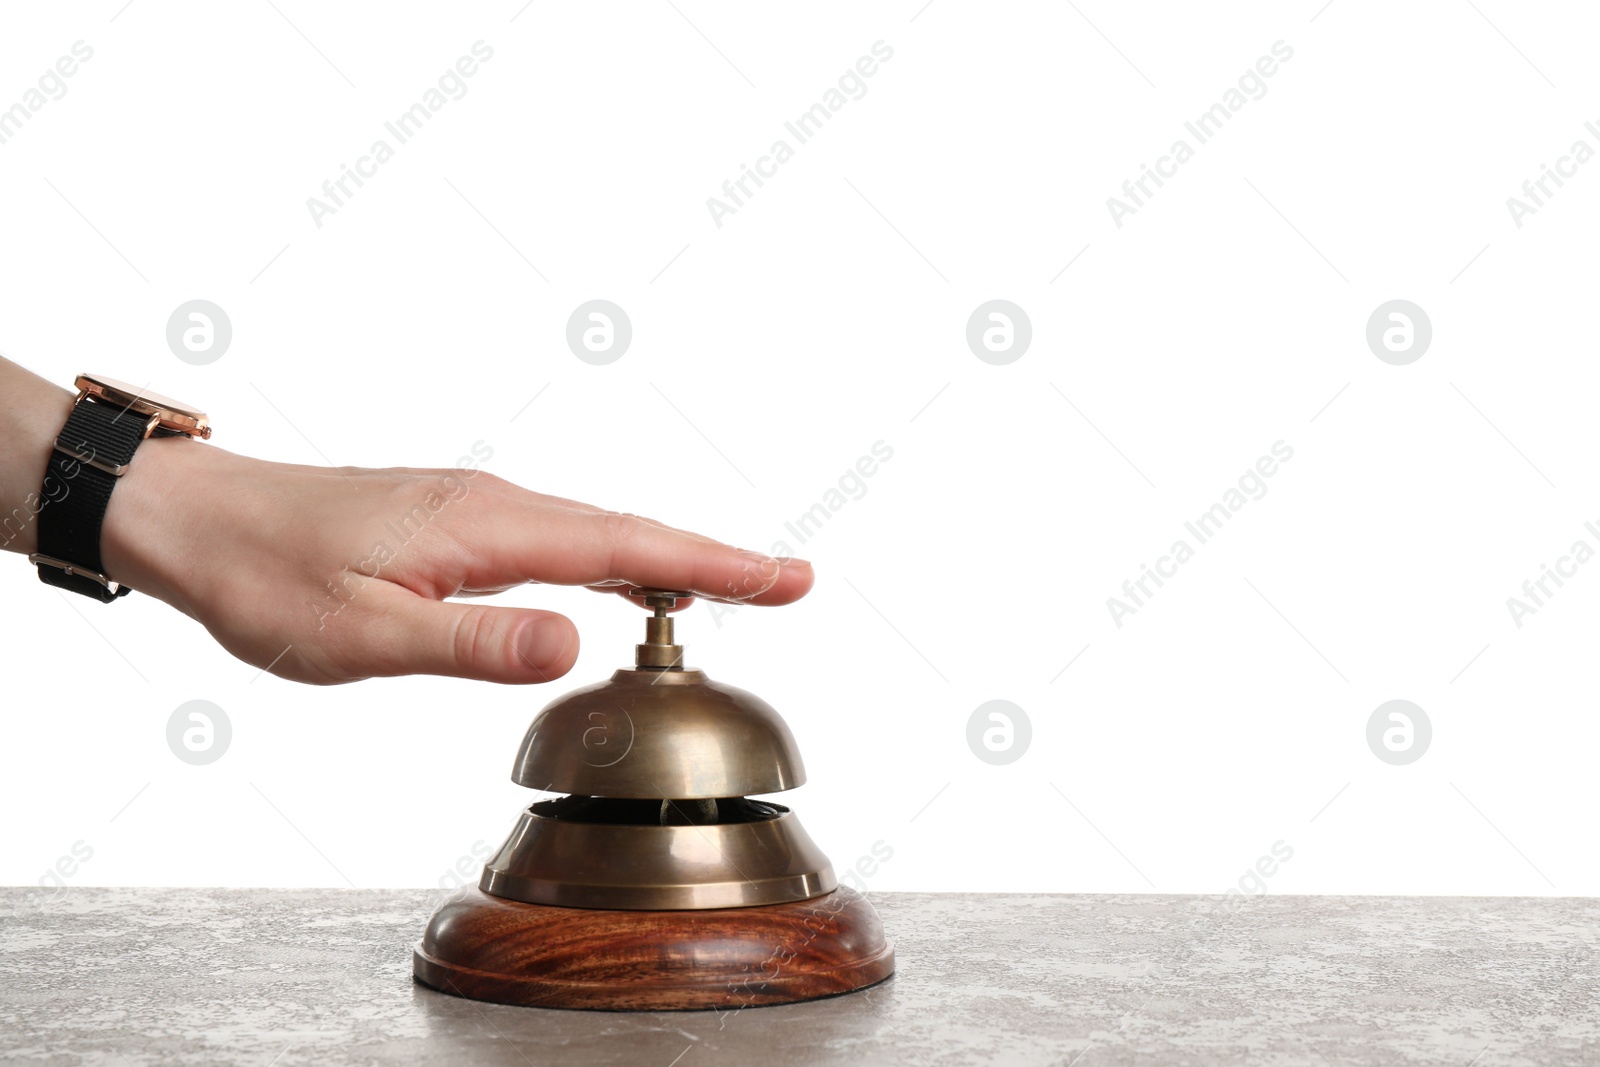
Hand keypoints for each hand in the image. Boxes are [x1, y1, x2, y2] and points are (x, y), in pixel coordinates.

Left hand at [98, 438, 811, 684]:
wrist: (199, 519)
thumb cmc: (269, 578)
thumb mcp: (364, 634)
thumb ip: (475, 643)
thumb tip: (577, 645)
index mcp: (487, 528)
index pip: (627, 550)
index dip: (715, 567)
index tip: (787, 579)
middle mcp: (495, 505)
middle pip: (629, 534)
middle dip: (716, 562)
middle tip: (792, 585)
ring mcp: (478, 508)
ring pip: (598, 534)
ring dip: (670, 561)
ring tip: (735, 586)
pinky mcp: (457, 522)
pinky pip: (560, 539)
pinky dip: (614, 560)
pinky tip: (622, 582)